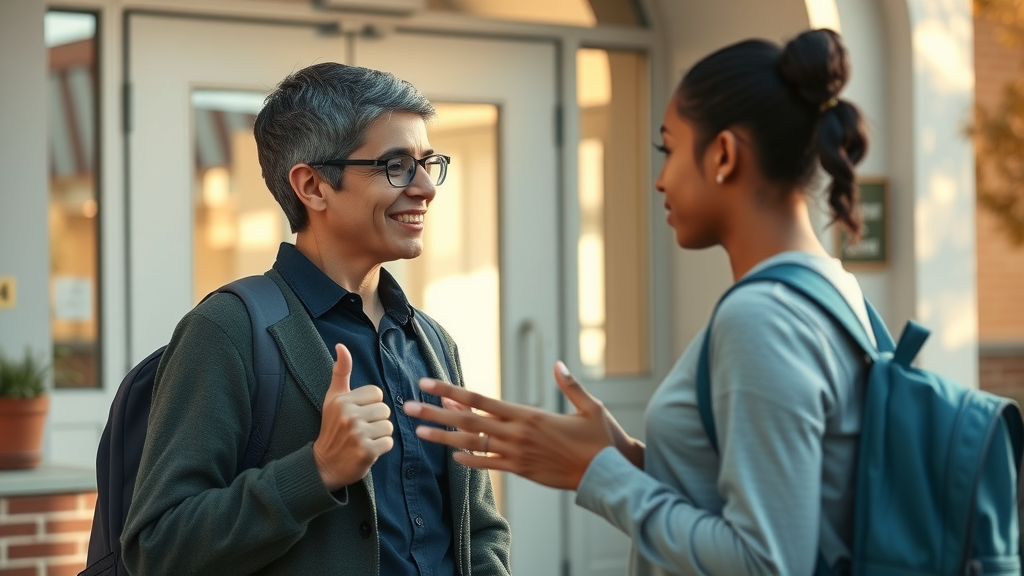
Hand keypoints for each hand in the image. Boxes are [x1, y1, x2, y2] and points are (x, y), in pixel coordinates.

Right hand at [313, 344, 393, 491]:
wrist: (323, 464)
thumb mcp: (333, 398)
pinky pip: (389, 442)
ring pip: (389, 426)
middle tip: (360, 429)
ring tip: (364, 439)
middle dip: (377, 420)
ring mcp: (357, 434)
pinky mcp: (366, 451)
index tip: (357, 414)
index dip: (370, 404)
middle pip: (385, 410)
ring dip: (380, 435)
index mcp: (342, 400)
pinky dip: (381, 448)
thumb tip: (341, 346)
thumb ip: (341, 372)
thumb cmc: (331, 428)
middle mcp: (349, 415)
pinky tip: (367, 450)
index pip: (377, 393)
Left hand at [403, 361, 615, 489]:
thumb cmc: (601, 439)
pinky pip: (489, 465)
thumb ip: (570, 385)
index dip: (451, 390)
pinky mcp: (521, 471)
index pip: (480, 400)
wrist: (606, 475)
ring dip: (443, 437)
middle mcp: (517, 435)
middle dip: (435, 412)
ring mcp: (516, 455)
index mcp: (528, 415)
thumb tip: (558, 364)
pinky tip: (453, 455)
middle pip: (467, 420)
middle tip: (407, 405)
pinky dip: (470, 460)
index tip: (429, 383)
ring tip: (419, 430)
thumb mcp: (590, 407)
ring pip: (472, 444)